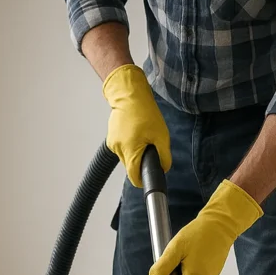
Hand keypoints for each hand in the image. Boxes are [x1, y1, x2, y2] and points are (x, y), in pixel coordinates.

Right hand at [103, 64, 171, 187]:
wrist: (129, 94)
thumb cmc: (145, 112)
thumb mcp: (161, 135)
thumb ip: (164, 156)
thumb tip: (164, 168)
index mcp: (130, 151)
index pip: (134, 177)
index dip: (143, 180)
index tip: (150, 178)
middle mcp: (118, 150)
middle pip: (130, 167)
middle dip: (141, 162)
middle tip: (150, 147)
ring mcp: (113, 143)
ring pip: (126, 157)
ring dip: (135, 152)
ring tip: (142, 136)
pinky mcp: (111, 138)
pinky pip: (122, 148)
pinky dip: (130, 145)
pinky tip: (135, 132)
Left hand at [149, 180, 262, 274]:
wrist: (221, 224)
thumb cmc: (198, 234)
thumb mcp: (175, 248)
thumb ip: (163, 267)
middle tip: (176, 260)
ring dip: (184, 272)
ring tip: (188, 253)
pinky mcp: (213, 271)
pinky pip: (197, 274)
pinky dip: (192, 267)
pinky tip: (195, 253)